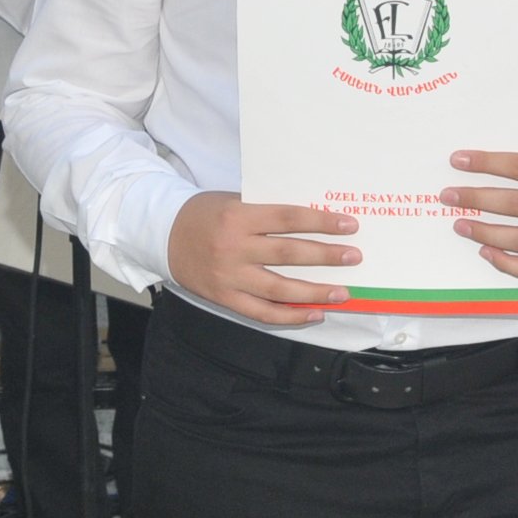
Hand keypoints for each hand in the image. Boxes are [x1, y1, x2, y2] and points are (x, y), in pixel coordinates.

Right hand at [165, 190, 357, 326]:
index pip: (289, 218)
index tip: (349, 225)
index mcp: (239, 216)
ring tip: (342, 293)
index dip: (321, 222)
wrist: (163, 235)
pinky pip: (262, 313)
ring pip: (279, 289)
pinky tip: (314, 314)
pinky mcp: (224, 298)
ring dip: (315, 293)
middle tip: (354, 257)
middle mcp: (234, 248)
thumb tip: (314, 221)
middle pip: (289, 254)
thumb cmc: (206, 214)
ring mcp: (229, 277)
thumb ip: (267, 212)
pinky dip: (290, 316)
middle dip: (326, 257)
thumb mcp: (234, 201)